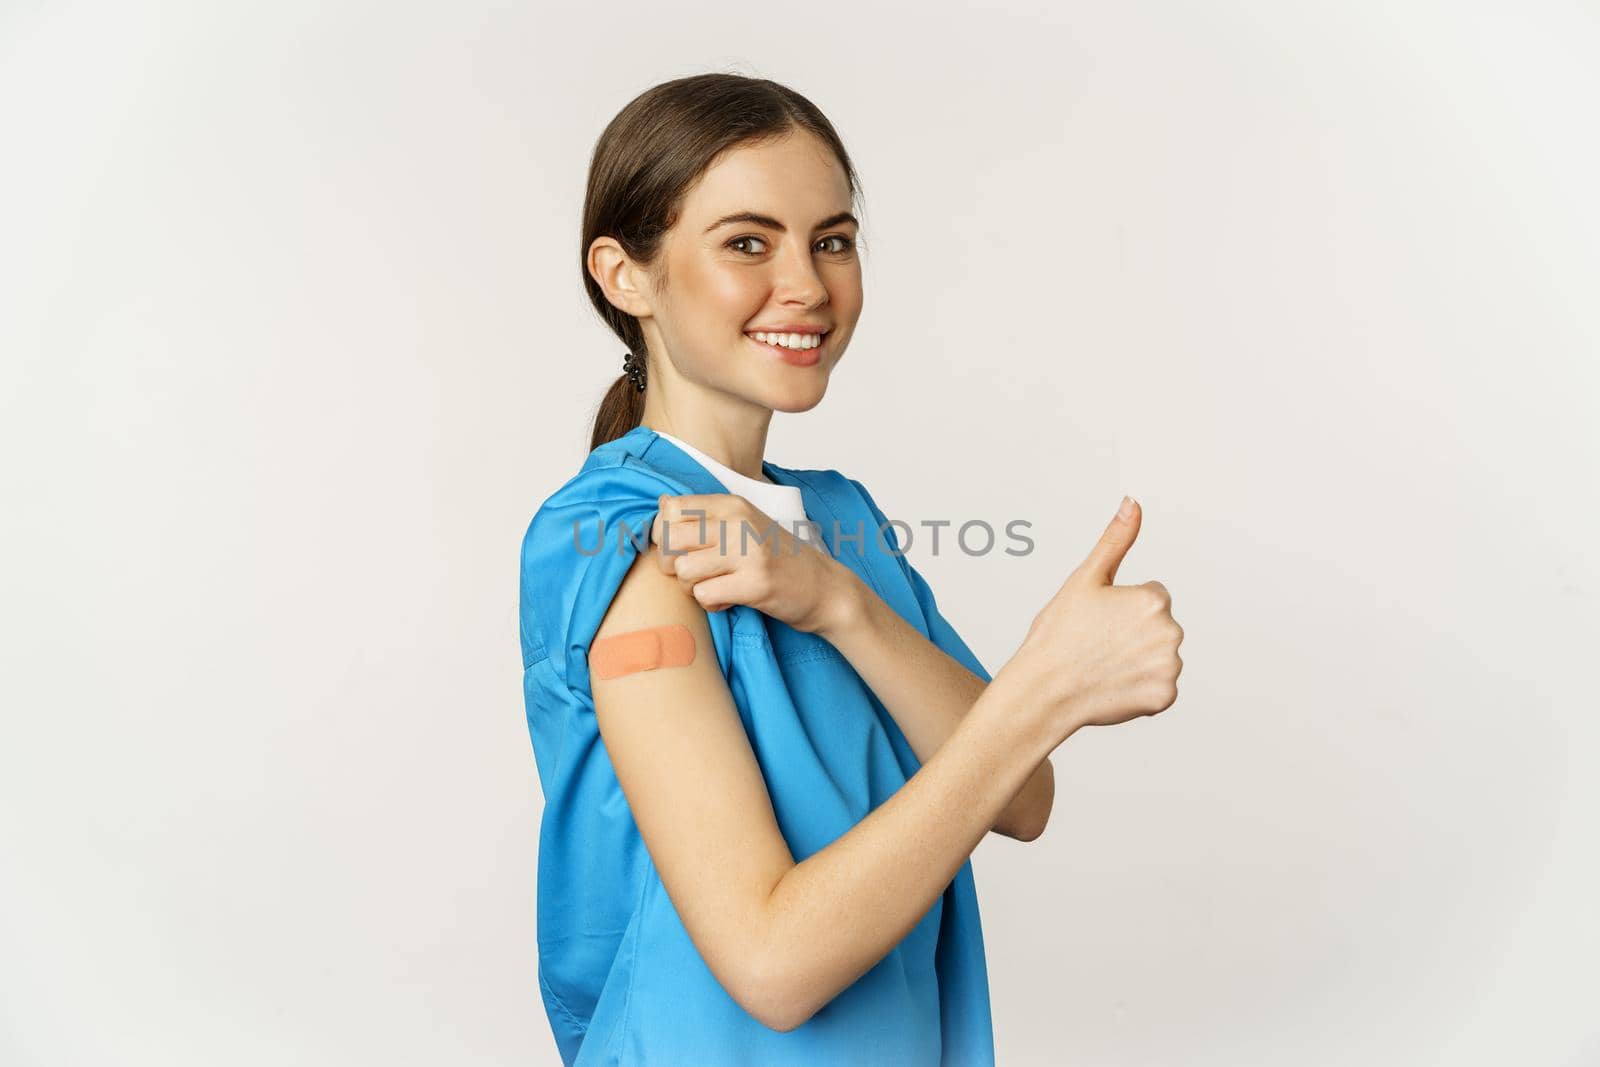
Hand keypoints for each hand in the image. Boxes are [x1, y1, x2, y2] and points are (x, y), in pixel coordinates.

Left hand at [650, 493, 859, 633]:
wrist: (825, 588)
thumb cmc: (778, 558)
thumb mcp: (745, 524)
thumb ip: (707, 516)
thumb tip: (660, 506)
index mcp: (733, 505)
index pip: (670, 508)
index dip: (664, 533)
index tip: (681, 549)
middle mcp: (739, 523)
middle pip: (670, 540)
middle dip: (672, 565)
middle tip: (694, 574)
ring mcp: (748, 553)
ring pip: (683, 570)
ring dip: (693, 587)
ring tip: (715, 587)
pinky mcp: (755, 584)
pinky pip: (704, 596)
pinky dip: (711, 604)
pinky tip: (729, 600)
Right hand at [1001, 496, 1184, 736]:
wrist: (1043, 691)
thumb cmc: (1057, 634)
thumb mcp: (1085, 579)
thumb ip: (1116, 540)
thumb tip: (1133, 503)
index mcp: (1153, 600)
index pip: (1152, 597)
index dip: (1122, 608)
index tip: (1098, 622)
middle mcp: (1170, 632)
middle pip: (1159, 627)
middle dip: (1134, 634)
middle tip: (1098, 645)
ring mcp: (1169, 667)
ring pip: (1160, 656)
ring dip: (1139, 661)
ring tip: (1104, 667)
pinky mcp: (1164, 696)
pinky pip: (1159, 687)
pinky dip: (1141, 688)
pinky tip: (1114, 686)